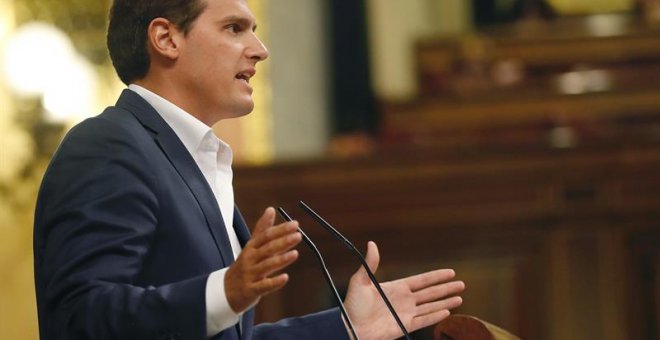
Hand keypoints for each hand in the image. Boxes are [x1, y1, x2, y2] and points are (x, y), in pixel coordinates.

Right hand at [224, 207, 301, 312]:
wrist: (225, 290)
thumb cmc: (243, 266)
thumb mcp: (251, 246)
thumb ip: (262, 229)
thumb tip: (271, 209)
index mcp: (251, 248)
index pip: (266, 236)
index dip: (280, 230)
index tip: (295, 225)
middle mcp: (250, 259)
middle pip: (267, 248)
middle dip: (282, 242)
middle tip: (298, 236)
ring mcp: (250, 275)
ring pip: (266, 265)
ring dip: (281, 259)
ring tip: (295, 254)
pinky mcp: (251, 290)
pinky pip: (263, 286)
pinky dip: (274, 282)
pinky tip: (285, 278)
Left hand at [343, 242, 464, 339]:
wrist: (349, 327)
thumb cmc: (352, 305)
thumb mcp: (360, 281)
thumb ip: (370, 264)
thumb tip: (371, 244)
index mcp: (396, 288)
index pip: (421, 281)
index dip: (436, 276)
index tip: (450, 272)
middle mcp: (404, 300)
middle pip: (430, 293)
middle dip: (446, 288)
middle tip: (462, 284)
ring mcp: (405, 314)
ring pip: (430, 306)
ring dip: (445, 302)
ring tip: (460, 298)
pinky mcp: (404, 326)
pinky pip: (423, 320)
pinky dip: (435, 316)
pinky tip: (447, 311)